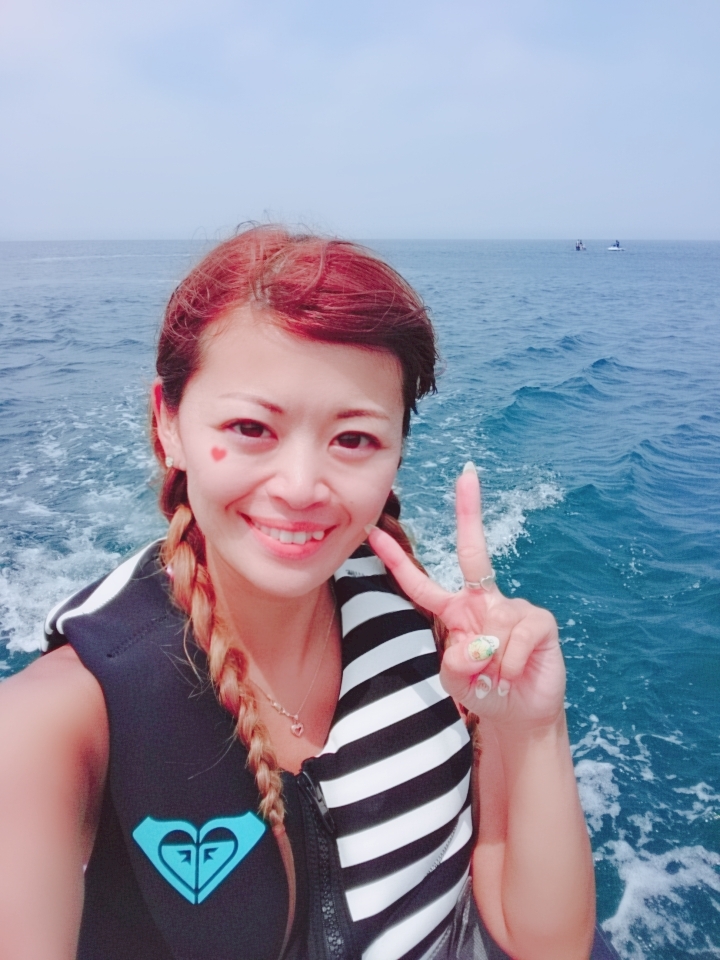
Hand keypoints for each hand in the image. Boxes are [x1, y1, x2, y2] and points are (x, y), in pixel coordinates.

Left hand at [367, 463, 565, 727]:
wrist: (521, 713)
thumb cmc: (484, 690)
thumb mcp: (456, 680)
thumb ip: (454, 663)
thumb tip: (474, 644)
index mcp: (456, 611)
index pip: (421, 583)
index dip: (397, 560)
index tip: (374, 532)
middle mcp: (484, 601)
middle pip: (474, 550)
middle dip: (470, 510)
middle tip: (467, 474)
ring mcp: (514, 608)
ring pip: (490, 632)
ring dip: (488, 666)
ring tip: (496, 678)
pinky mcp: (539, 621)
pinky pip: (515, 642)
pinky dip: (508, 667)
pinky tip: (514, 675)